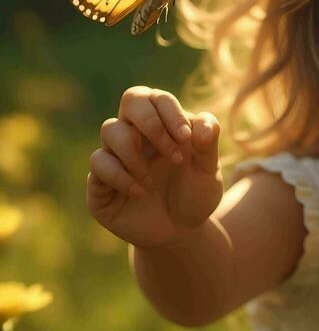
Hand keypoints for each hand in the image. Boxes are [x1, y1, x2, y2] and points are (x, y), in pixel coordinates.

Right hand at [87, 86, 223, 249]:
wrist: (180, 232)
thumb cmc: (194, 194)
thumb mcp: (209, 172)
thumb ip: (208, 145)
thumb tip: (203, 126)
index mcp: (163, 124)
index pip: (157, 98)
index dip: (170, 113)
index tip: (186, 138)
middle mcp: (137, 134)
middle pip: (132, 98)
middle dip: (151, 123)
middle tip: (172, 154)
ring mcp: (115, 155)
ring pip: (110, 129)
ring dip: (136, 154)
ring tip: (153, 180)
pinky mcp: (100, 180)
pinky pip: (98, 163)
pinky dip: (121, 176)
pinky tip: (140, 191)